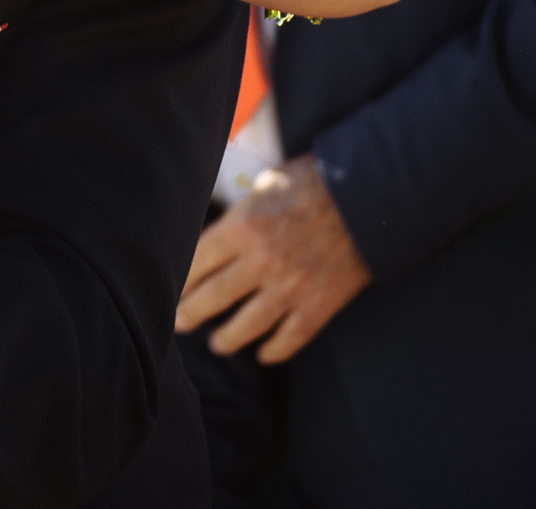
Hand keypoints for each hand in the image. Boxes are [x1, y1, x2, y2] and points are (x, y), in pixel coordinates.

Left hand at [176, 153, 370, 362]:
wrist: (368, 197)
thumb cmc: (314, 183)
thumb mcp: (265, 184)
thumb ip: (241, 212)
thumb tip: (219, 229)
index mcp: (242, 227)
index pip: (195, 263)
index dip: (178, 280)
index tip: (167, 288)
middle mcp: (261, 261)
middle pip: (212, 298)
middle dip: (188, 314)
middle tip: (178, 322)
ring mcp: (290, 288)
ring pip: (246, 326)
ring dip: (226, 339)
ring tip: (217, 344)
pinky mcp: (318, 305)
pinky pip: (289, 338)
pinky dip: (274, 350)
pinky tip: (263, 353)